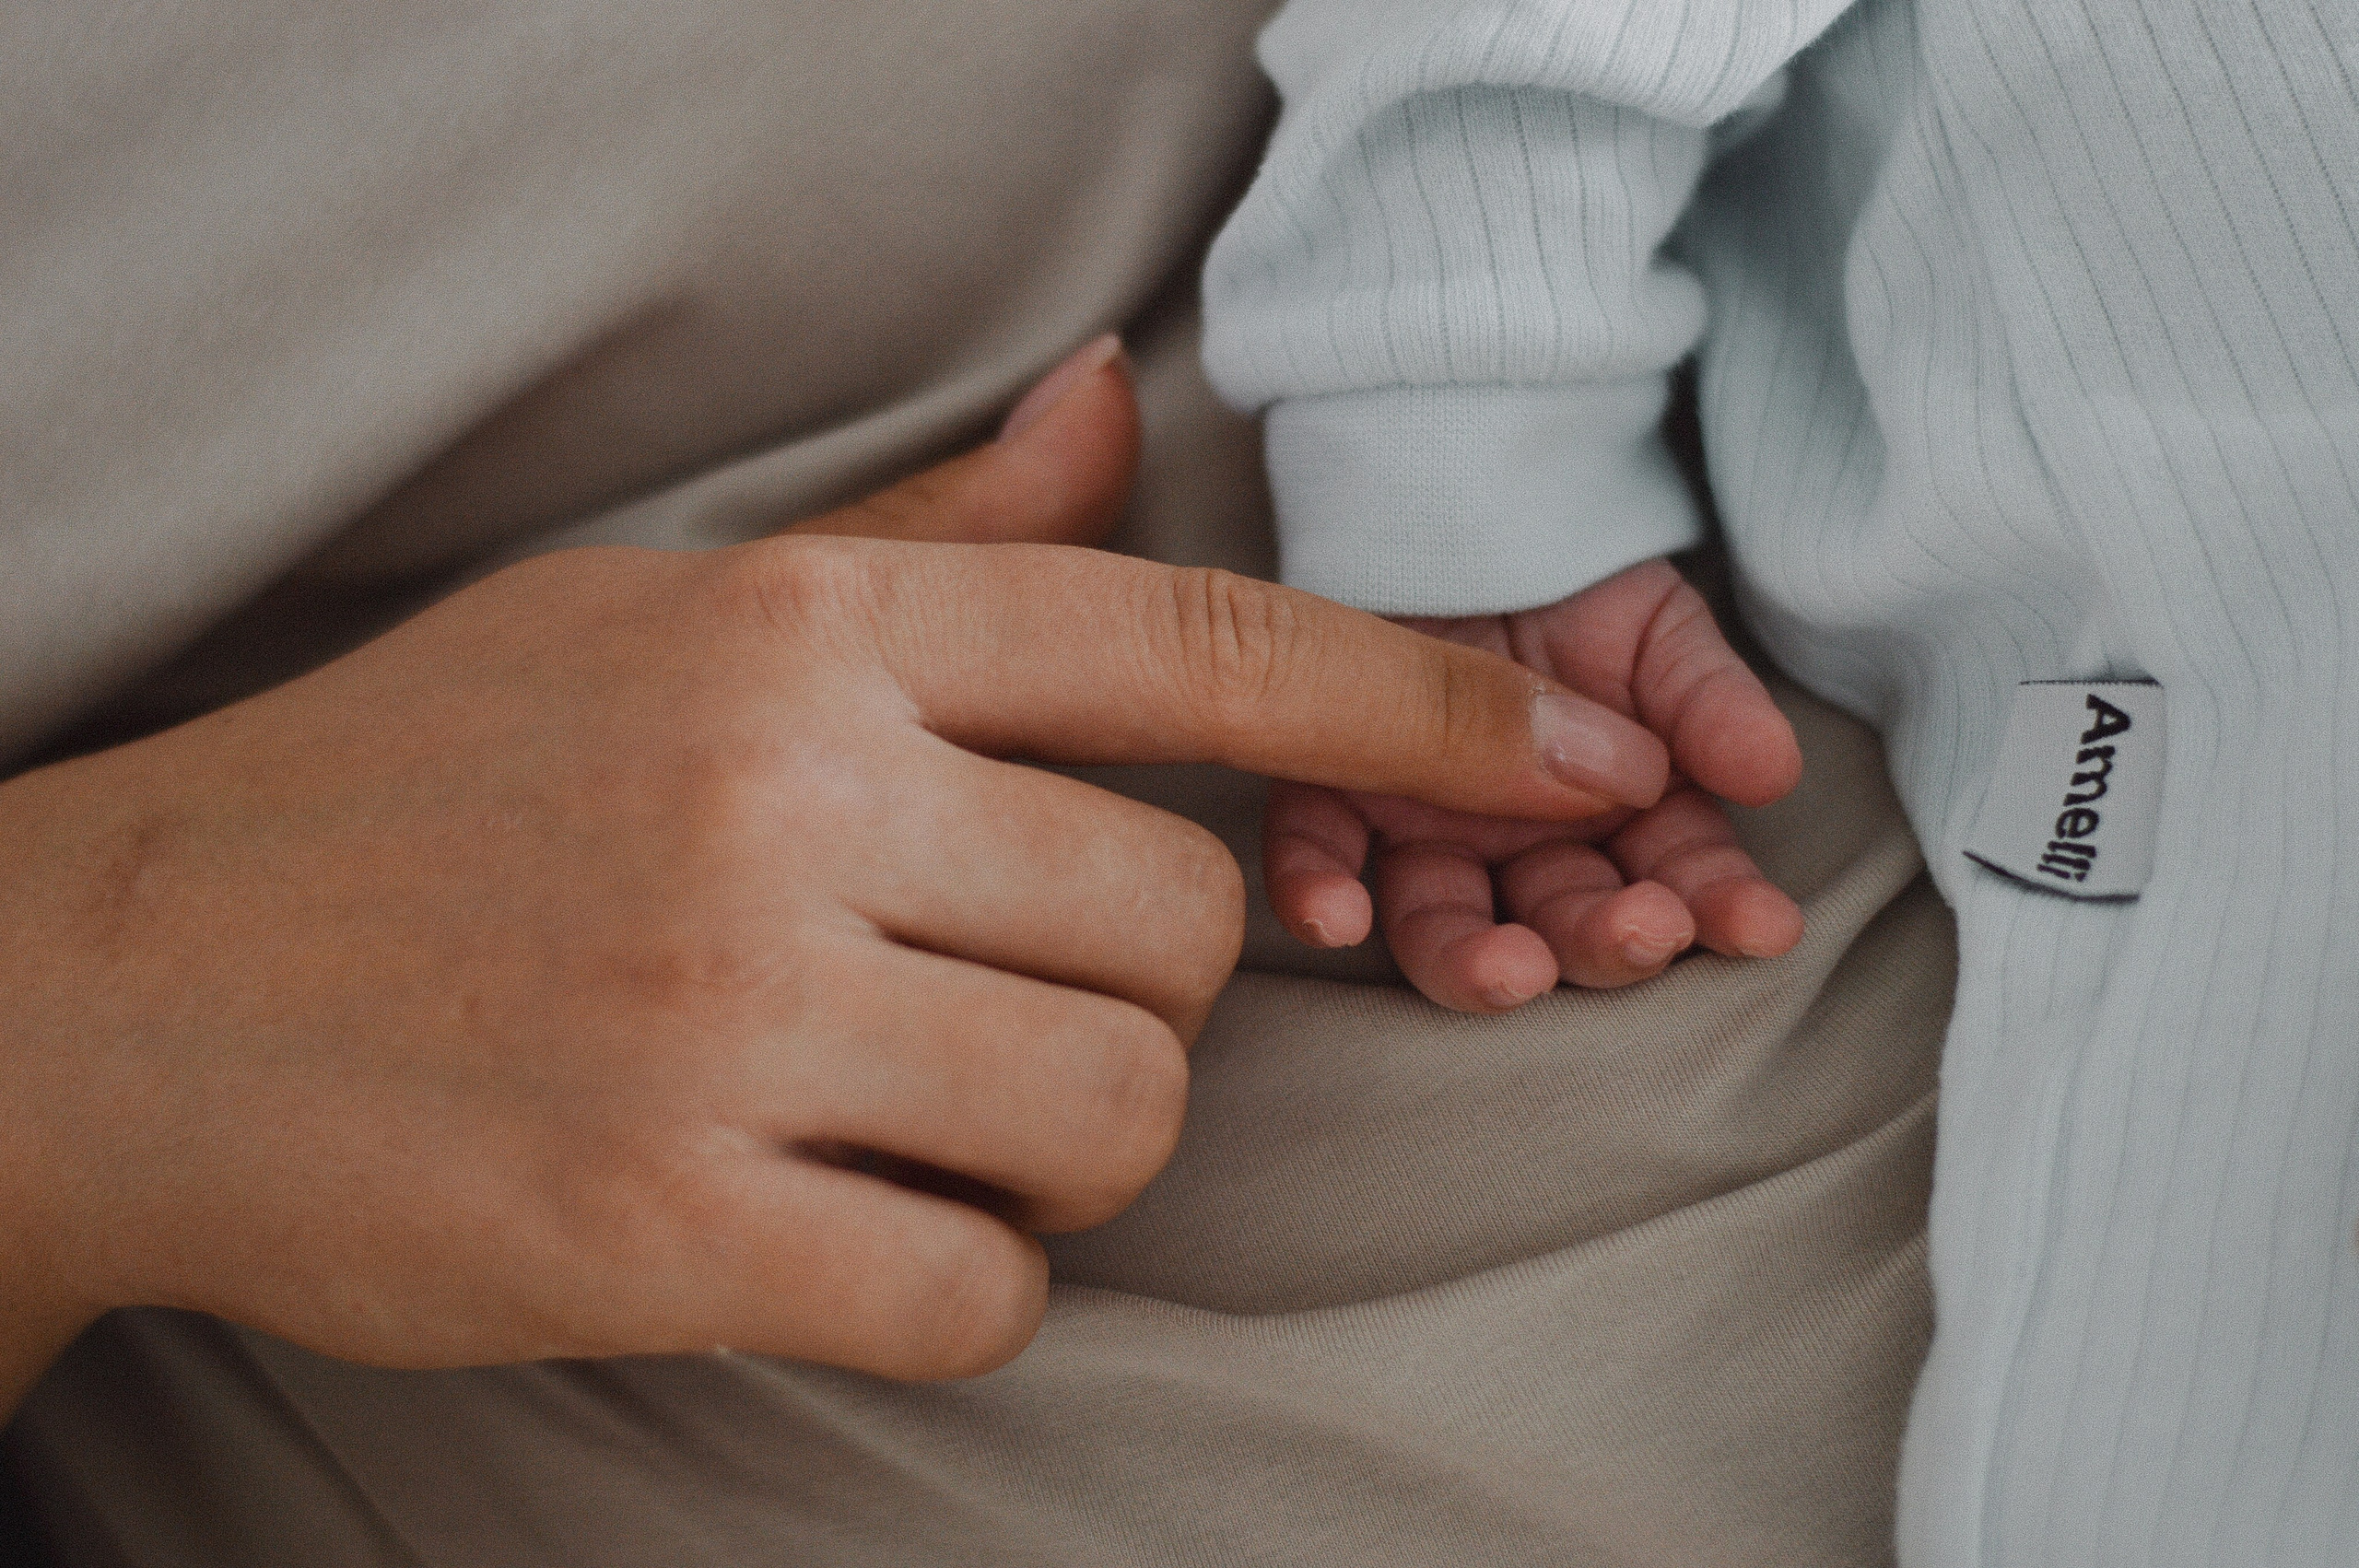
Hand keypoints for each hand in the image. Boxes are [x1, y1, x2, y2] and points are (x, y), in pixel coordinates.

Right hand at [0, 342, 1668, 1409]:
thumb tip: (1115, 405)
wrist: (136, 980)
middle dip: (1151, 988)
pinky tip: (843, 1227)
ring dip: (1069, 1141)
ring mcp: (727, 1013)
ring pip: (1115, 1112)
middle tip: (1006, 999)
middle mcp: (784, 798)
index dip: (1428, 699)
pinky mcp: (666, 1221)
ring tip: (921, 1116)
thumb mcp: (672, 613)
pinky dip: (962, 1280)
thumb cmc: (430, 785)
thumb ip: (928, 539)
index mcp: (805, 633)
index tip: (1581, 751)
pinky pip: (980, 1289)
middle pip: (1189, 924)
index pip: (1195, 644)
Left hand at [1263, 558, 1805, 1011]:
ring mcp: (1418, 826)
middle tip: (1641, 932)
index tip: (1756, 926)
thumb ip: (1708, 701)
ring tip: (1511, 970)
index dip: (1715, 903)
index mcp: (1611, 815)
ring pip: (1441, 918)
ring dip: (1476, 957)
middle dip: (1606, 938)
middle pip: (1560, 918)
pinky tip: (1337, 919)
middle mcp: (1514, 843)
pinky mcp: (1323, 790)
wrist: (1464, 508)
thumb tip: (1769, 770)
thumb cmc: (1575, 585)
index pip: (1672, 875)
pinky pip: (1311, 851)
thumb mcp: (1658, 631)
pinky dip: (1318, 891)